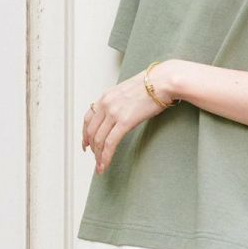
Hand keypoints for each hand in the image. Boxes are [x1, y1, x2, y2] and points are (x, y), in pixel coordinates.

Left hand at [82, 60, 181, 174]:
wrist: (162, 81)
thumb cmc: (152, 85)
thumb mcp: (128, 91)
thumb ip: (119, 103)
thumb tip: (121, 114)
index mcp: (105, 97)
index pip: (88, 118)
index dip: (84, 134)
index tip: (86, 144)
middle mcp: (106, 104)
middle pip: (91, 132)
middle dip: (92, 148)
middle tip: (96, 159)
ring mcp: (114, 113)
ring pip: (99, 140)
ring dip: (98, 156)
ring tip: (100, 167)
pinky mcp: (125, 122)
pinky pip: (110, 143)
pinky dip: (105, 157)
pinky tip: (105, 165)